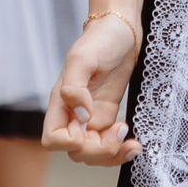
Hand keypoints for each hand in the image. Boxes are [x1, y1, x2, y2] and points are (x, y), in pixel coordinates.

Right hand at [43, 11, 144, 166]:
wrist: (123, 31)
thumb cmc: (100, 40)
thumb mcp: (83, 58)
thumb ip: (75, 88)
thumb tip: (82, 116)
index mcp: (61, 102)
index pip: (52, 139)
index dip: (68, 143)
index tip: (88, 127)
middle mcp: (73, 115)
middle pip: (77, 152)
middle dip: (99, 151)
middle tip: (121, 130)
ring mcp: (92, 119)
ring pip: (94, 154)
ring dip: (113, 155)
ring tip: (133, 142)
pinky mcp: (109, 118)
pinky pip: (110, 144)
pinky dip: (122, 149)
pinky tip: (135, 143)